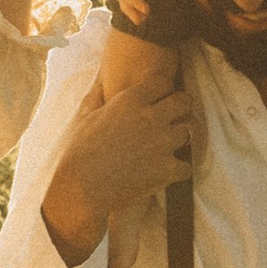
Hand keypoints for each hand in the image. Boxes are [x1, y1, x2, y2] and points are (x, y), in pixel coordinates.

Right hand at [43, 73, 193, 266]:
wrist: (81, 188)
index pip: (163, 82)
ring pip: (188, 132)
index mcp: (130, 101)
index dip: (163, 90)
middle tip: (173, 119)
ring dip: (179, 139)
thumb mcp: (85, 115)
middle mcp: (150, 117)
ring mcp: (161, 143)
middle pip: (184, 102)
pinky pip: (187, 165)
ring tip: (166, 147)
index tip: (160, 99)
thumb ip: (98, 94)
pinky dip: (178, 170)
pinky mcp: (167, 168)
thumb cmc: (78, 151)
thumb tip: (101, 79)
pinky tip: (166, 171)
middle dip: (180, 109)